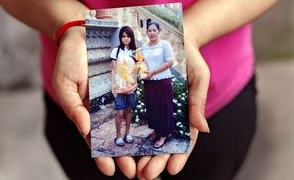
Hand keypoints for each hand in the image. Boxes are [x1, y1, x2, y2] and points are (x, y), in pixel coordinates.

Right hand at [52, 27, 135, 178]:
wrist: (83, 34)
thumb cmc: (69, 61)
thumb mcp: (64, 85)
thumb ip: (72, 108)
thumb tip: (84, 128)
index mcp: (86, 113)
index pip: (94, 140)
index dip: (101, 156)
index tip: (111, 170)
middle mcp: (102, 109)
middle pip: (113, 137)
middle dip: (123, 155)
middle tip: (134, 171)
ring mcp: (115, 98)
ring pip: (126, 124)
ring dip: (135, 142)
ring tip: (145, 159)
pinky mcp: (126, 85)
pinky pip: (134, 103)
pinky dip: (141, 117)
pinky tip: (150, 130)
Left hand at [137, 39, 209, 178]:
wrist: (175, 39)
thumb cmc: (191, 58)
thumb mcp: (199, 77)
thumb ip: (199, 102)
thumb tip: (203, 129)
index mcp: (186, 113)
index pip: (184, 140)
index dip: (179, 156)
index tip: (172, 169)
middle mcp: (170, 114)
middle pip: (164, 143)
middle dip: (155, 160)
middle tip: (146, 175)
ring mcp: (155, 108)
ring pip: (148, 136)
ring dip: (142, 154)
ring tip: (134, 169)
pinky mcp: (141, 98)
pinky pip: (135, 117)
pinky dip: (131, 134)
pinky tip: (124, 146)